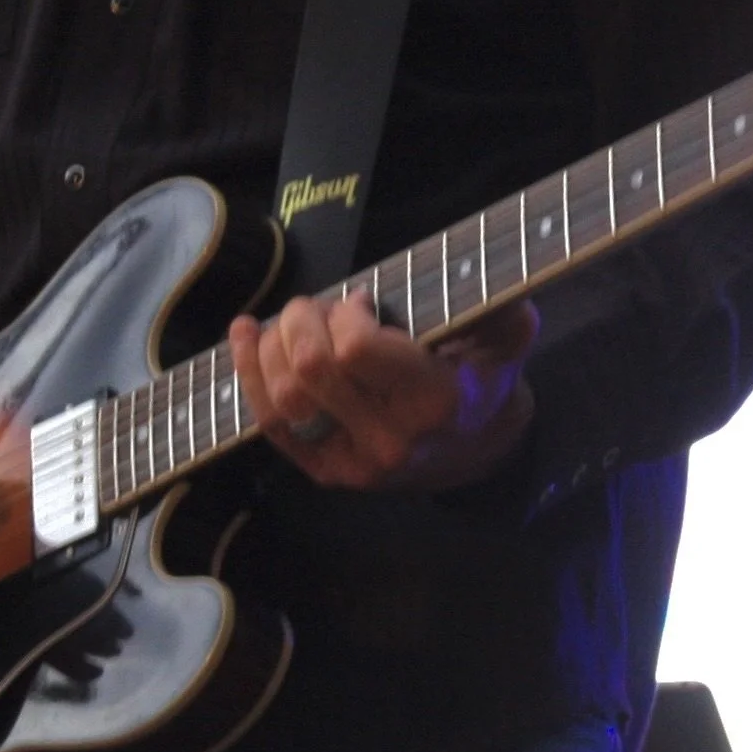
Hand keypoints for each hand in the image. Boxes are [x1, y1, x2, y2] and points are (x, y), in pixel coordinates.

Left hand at [229, 294, 536, 490]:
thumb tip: (480, 280)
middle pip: (311, 365)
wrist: (477, 451)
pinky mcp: (325, 471)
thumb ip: (499, 307)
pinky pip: (270, 422)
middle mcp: (389, 440)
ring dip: (275, 342)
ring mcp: (353, 462)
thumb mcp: (507, 338)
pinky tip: (245, 333)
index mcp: (433, 401)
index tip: (362, 303)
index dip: (346, 314)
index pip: (355, 349)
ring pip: (284, 393)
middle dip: (304, 318)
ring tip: (296, 323)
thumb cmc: (484, 380)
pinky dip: (249, 372)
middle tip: (323, 307)